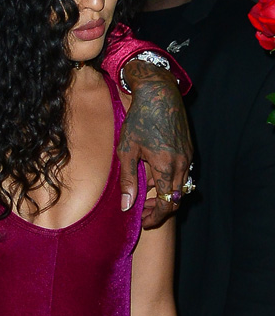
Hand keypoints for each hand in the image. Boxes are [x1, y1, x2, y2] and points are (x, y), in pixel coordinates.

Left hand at [117, 62, 192, 227]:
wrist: (160, 94)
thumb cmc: (140, 119)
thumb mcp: (127, 150)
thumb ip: (127, 180)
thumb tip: (126, 205)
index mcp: (166, 167)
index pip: (166, 205)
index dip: (155, 217)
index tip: (143, 221)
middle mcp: (182, 165)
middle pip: (176, 200)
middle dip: (160, 210)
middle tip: (143, 212)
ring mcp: (188, 157)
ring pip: (181, 188)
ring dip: (165, 197)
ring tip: (146, 197)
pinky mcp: (189, 150)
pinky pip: (183, 174)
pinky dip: (170, 183)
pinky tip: (153, 178)